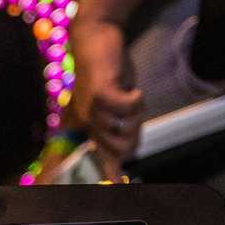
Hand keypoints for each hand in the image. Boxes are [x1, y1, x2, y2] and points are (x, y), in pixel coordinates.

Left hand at [69, 18, 142, 173]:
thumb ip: (123, 124)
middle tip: (132, 109)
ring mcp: (91, 108)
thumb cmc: (109, 71)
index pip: (101, 156)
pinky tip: (132, 89)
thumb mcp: (116, 101)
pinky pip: (127, 107)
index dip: (110, 172)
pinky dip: (136, 99)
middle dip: (136, 132)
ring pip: (126, 128)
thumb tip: (129, 152)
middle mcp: (87, 121)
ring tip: (130, 94)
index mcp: (91, 125)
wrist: (96, 38)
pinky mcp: (100, 93)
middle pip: (122, 147)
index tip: (117, 185)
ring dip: (137, 112)